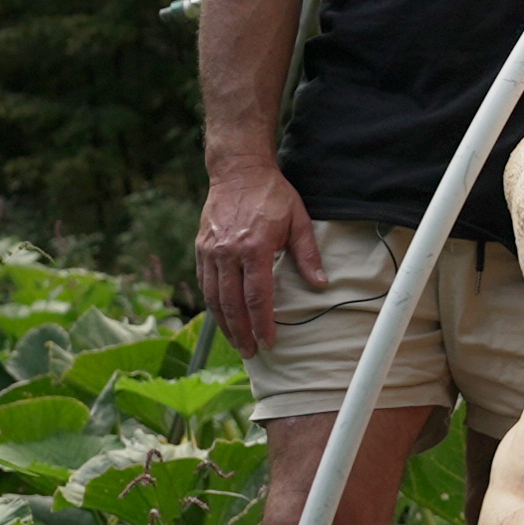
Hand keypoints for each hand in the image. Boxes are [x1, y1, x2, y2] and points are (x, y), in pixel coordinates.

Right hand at [197, 158, 323, 356]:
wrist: (238, 171)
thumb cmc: (272, 196)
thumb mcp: (299, 221)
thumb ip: (308, 255)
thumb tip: (321, 284)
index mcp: (253, 248)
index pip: (257, 296)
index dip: (262, 323)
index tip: (268, 341)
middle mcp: (227, 252)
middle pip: (232, 303)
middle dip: (241, 332)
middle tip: (250, 353)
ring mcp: (211, 251)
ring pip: (214, 297)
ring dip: (225, 324)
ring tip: (237, 342)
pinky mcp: (202, 248)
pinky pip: (205, 283)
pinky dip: (213, 304)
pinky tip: (222, 317)